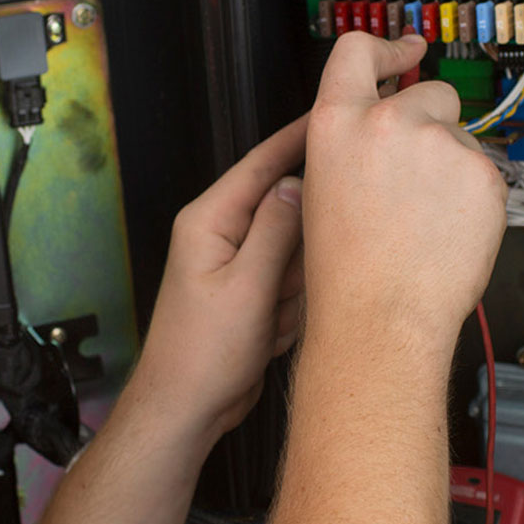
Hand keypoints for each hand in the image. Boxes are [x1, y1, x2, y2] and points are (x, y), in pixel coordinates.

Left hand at [125, 116, 308, 445]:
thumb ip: (276, 230)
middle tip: (300, 276)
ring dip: (295, 290)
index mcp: (209, 221)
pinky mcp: (251, 293)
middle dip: (301, 249)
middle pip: (286, 212)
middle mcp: (222, 235)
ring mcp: (238, 265)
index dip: (300, 140)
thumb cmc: (202, 354)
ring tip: (273, 319)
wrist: (185, 408)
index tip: (337, 116)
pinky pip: (291, 285)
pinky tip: (271, 334)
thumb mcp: (247, 288)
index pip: (261, 165)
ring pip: (295, 253)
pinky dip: (290, 310)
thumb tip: (301, 182)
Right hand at [302, 33, 506, 340]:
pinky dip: (473, 198)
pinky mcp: (483, 172)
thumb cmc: (345, 269)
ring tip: (426, 219)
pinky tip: (448, 232)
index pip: (357, 52)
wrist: (380, 314)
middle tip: (418, 177)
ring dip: (451, 166)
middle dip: (432, 123)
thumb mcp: (322, 187)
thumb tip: (388, 127)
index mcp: (337, 123)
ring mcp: (440, 144)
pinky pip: (484, 173)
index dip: (386, 47)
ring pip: (461, 138)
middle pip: (429, 92)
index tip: (407, 48)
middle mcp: (389, 122)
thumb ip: (353, 142)